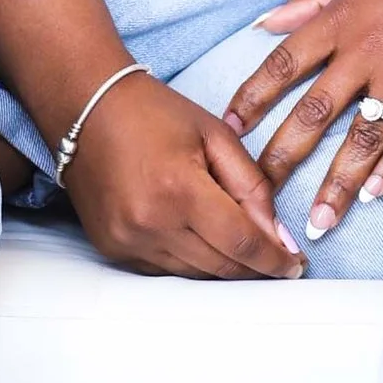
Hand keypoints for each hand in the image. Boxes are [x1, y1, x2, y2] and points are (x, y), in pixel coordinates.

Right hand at [63, 71, 306, 280]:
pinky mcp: (112, 248)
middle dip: (256, 270)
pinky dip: (191, 263)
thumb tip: (279, 237)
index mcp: (180, 189)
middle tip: (280, 264)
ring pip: (194, 275)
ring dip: (225, 269)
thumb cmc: (153, 112)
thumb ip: (253, 187)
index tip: (295, 265)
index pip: (241, 243)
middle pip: (220, 267)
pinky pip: (165, 271)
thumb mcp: (216, 135)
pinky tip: (205, 246)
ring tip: (246, 254)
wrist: (86, 106)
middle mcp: (150, 223)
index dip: (275, 260)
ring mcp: (127, 240)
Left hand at [221, 0, 382, 234]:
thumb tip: (267, 22)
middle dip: (285, 156)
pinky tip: (372, 194)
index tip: (229, 130)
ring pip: (363, 136)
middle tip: (261, 195)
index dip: (253, 99)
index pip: (284, 65)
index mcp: (341, 21)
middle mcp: (367, 52)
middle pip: (315, 111)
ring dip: (338, 181)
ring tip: (319, 221)